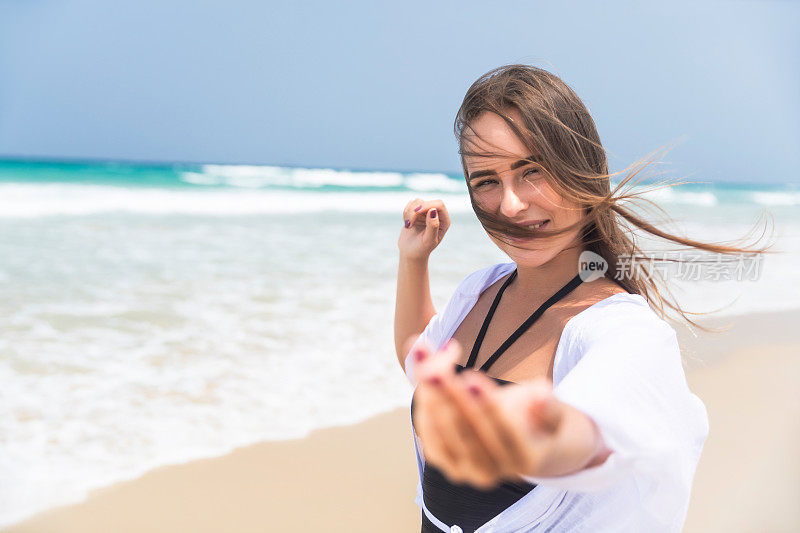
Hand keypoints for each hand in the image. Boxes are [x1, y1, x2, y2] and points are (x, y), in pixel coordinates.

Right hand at [397, 198, 450, 260]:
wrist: (410, 252)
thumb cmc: (421, 249)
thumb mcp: (428, 240)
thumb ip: (433, 226)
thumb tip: (433, 211)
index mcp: (444, 221)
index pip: (439, 204)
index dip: (427, 205)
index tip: (416, 212)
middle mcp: (437, 215)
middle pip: (426, 202)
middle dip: (415, 211)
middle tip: (409, 224)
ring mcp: (426, 212)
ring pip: (417, 202)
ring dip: (409, 213)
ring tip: (408, 226)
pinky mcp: (417, 212)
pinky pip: (410, 204)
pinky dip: (406, 213)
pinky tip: (407, 224)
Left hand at [410, 340, 577, 489]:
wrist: (517, 439)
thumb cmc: (535, 415)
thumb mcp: (550, 407)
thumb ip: (548, 404)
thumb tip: (541, 397)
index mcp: (526, 458)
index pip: (504, 431)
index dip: (487, 404)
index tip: (471, 376)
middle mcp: (493, 472)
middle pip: (467, 432)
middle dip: (449, 396)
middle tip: (435, 368)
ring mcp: (465, 471)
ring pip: (442, 431)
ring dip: (429, 393)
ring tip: (424, 356)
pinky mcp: (443, 461)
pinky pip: (429, 432)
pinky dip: (423, 399)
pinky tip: (422, 367)